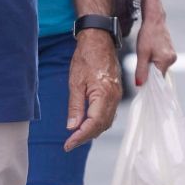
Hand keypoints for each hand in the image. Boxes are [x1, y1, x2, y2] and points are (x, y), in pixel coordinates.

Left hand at [63, 30, 122, 151]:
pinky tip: (88, 124)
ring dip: (92, 131)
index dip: (80, 136)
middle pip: (101, 126)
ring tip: (76, 137)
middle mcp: (113, 97)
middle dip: (85, 137)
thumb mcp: (75, 82)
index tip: (68, 144)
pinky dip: (98, 123)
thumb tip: (72, 127)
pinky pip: (109, 114)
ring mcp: (116, 95)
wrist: (99, 40)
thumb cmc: (86, 57)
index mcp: (103, 94)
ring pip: (106, 121)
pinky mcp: (115, 93)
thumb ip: (75, 106)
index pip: (93, 124)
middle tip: (70, 143)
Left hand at [133, 13, 176, 87]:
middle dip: (150, 73)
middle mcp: (172, 59)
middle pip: (160, 74)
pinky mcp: (170, 51)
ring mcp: (172, 55)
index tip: (142, 82)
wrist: (154, 20)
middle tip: (141, 64)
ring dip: (152, 66)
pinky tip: (150, 53)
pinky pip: (162, 61)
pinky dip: (155, 60)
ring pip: (160, 67)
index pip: (159, 80)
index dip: (150, 82)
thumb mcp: (141, 53)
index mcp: (166, 60)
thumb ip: (141, 70)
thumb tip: (140, 85)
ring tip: (146, 55)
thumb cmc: (147, 34)